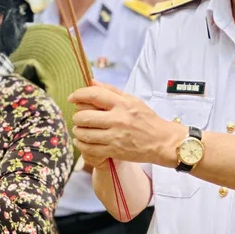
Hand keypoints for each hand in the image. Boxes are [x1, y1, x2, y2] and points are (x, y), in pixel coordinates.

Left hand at [69, 81, 184, 167]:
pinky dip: (81, 145)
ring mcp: (115, 137)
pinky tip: (82, 141)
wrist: (162, 141)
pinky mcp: (114, 151)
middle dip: (77, 116)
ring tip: (80, 129)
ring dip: (78, 131)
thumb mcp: (132, 100)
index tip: (72, 98)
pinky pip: (89, 149)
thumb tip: (91, 81)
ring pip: (84, 134)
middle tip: (79, 117)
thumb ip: (110, 90)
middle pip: (84, 116)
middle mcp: (118, 120)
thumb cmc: (147, 119)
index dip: (78, 95)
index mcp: (122, 104)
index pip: (94, 95)